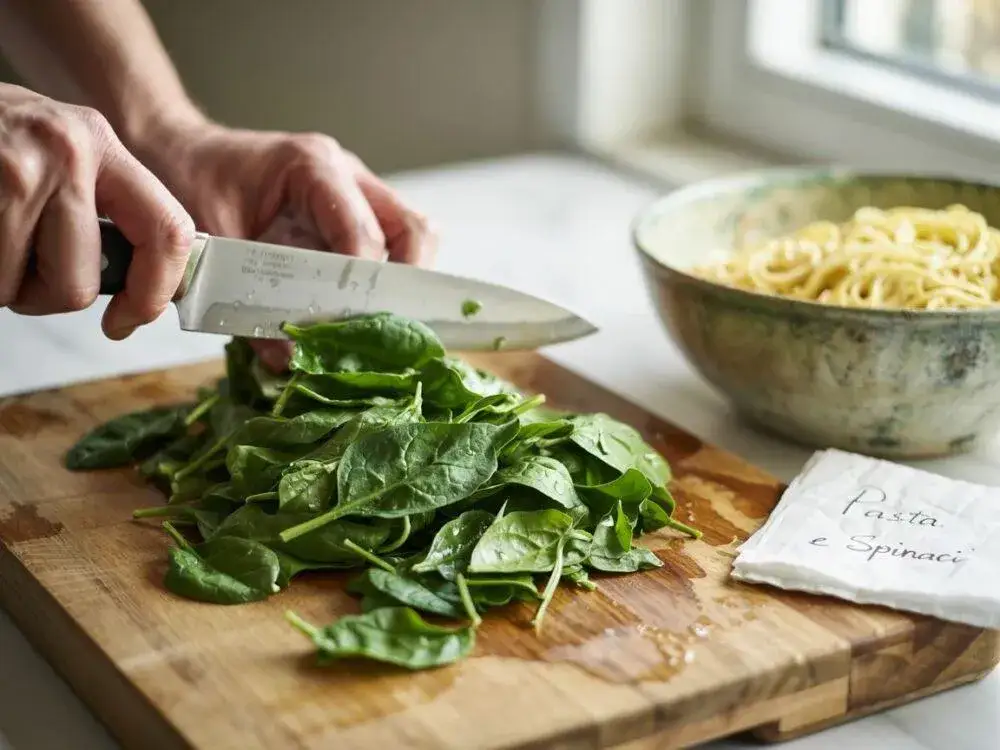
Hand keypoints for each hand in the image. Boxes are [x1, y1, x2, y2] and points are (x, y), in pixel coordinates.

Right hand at [0, 84, 194, 338]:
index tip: (129, 318)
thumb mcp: (57, 146)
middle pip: (78, 287)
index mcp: (98, 142)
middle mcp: (63, 152)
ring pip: (21, 292)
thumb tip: (147, 284)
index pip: (168, 231)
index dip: (154, 292)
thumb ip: (103, 204)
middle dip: (45, 295)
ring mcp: (13, 173)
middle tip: (21, 264)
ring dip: (3, 285)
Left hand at [137, 122, 436, 369]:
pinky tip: (360, 310)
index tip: (352, 325)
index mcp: (312, 167)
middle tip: (382, 328)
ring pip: (413, 235)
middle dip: (404, 284)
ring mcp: (358, 190)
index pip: (364, 232)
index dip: (364, 286)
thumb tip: (289, 360)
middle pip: (412, 228)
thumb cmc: (191, 181)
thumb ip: (247, 303)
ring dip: (403, 282)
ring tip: (375, 322)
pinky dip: (386, 280)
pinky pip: (393, 245)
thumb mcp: (210, 243)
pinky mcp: (355, 212)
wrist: (182, 152)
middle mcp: (347, 174)